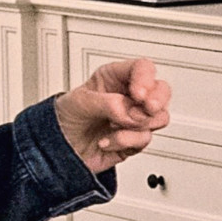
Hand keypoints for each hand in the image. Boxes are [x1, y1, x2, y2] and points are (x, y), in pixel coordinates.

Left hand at [57, 58, 171, 172]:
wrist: (59, 152)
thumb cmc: (66, 120)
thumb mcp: (79, 103)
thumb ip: (108, 103)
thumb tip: (131, 112)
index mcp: (115, 79)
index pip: (142, 68)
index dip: (145, 79)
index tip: (138, 94)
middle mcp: (129, 97)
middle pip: (161, 90)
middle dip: (157, 100)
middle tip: (147, 108)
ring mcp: (135, 120)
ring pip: (160, 117)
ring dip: (138, 125)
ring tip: (116, 127)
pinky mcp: (135, 140)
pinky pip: (144, 139)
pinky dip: (124, 142)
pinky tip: (107, 141)